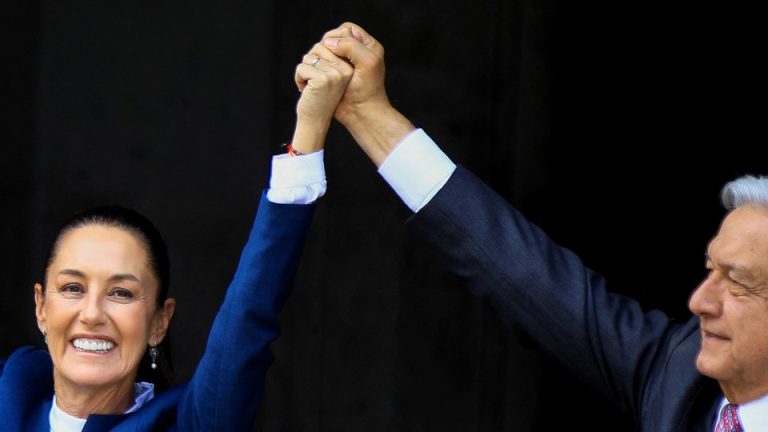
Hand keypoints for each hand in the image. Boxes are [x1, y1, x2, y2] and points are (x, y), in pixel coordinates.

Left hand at [291, 41, 353, 153]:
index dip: (316, 61)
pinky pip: (301, 68)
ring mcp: (335, 75)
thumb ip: (329, 59)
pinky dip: (299, 79)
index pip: (325, 46)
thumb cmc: (319, 98)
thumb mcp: (330, 76)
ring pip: (308, 58)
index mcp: (348, 67)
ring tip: (311, 88)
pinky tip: (306, 91)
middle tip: (314, 84)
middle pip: (317, 49)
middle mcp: (345, 70)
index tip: (320, 78)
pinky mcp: (322, 80)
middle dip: (309, 65)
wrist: (316, 121)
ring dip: (303, 73)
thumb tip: (325, 40)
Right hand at [321, 22, 413, 165]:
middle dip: (327, 47)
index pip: (347, 29)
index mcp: (367, 46)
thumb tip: (328, 42)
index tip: (337, 52)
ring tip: (321, 69)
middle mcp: (355, 52)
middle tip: (329, 63)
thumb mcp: (367, 63)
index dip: (338, 37)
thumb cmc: (367, 90)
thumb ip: (351, 46)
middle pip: (332, 38)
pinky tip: (315, 74)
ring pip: (323, 50)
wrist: (361, 113)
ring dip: (319, 58)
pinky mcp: (332, 74)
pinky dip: (315, 66)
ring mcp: (342, 63)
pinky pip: (318, 63)